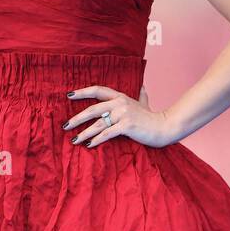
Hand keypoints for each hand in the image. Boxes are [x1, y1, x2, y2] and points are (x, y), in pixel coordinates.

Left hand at [62, 83, 178, 149]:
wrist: (164, 127)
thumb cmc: (152, 117)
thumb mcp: (145, 102)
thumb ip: (141, 94)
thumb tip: (143, 85)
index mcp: (120, 96)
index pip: (97, 90)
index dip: (82, 92)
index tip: (68, 95)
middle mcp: (120, 103)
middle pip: (92, 109)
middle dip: (77, 118)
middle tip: (65, 126)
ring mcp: (123, 114)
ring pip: (98, 124)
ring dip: (84, 133)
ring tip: (74, 140)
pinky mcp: (126, 126)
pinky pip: (107, 134)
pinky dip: (97, 140)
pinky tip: (89, 145)